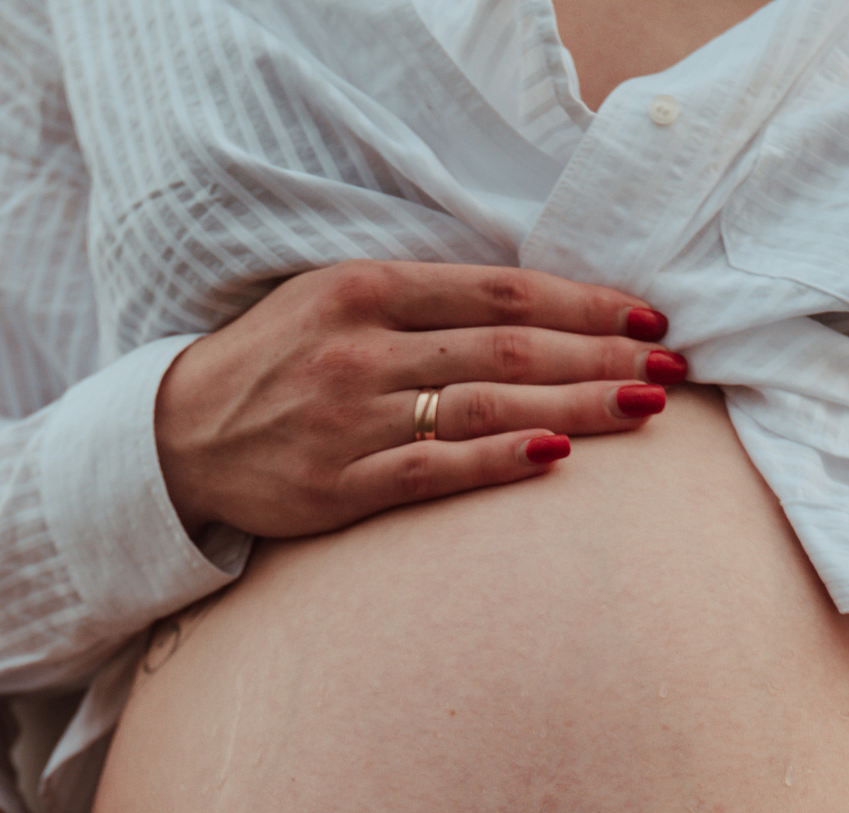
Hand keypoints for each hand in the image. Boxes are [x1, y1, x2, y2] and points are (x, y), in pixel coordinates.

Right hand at [155, 259, 680, 537]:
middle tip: (672, 368)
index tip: (646, 316)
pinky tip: (558, 457)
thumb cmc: (274, 363)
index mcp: (363, 290)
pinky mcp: (336, 486)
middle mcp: (359, 350)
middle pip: (506, 350)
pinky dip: (497, 463)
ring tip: (644, 408)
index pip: (497, 292)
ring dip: (575, 408)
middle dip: (599, 357)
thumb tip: (536, 310)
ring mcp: (348, 420)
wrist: (177, 436)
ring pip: (484, 409)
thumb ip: (422, 301)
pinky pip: (433, 472)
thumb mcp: (335, 301)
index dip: (580, 304)